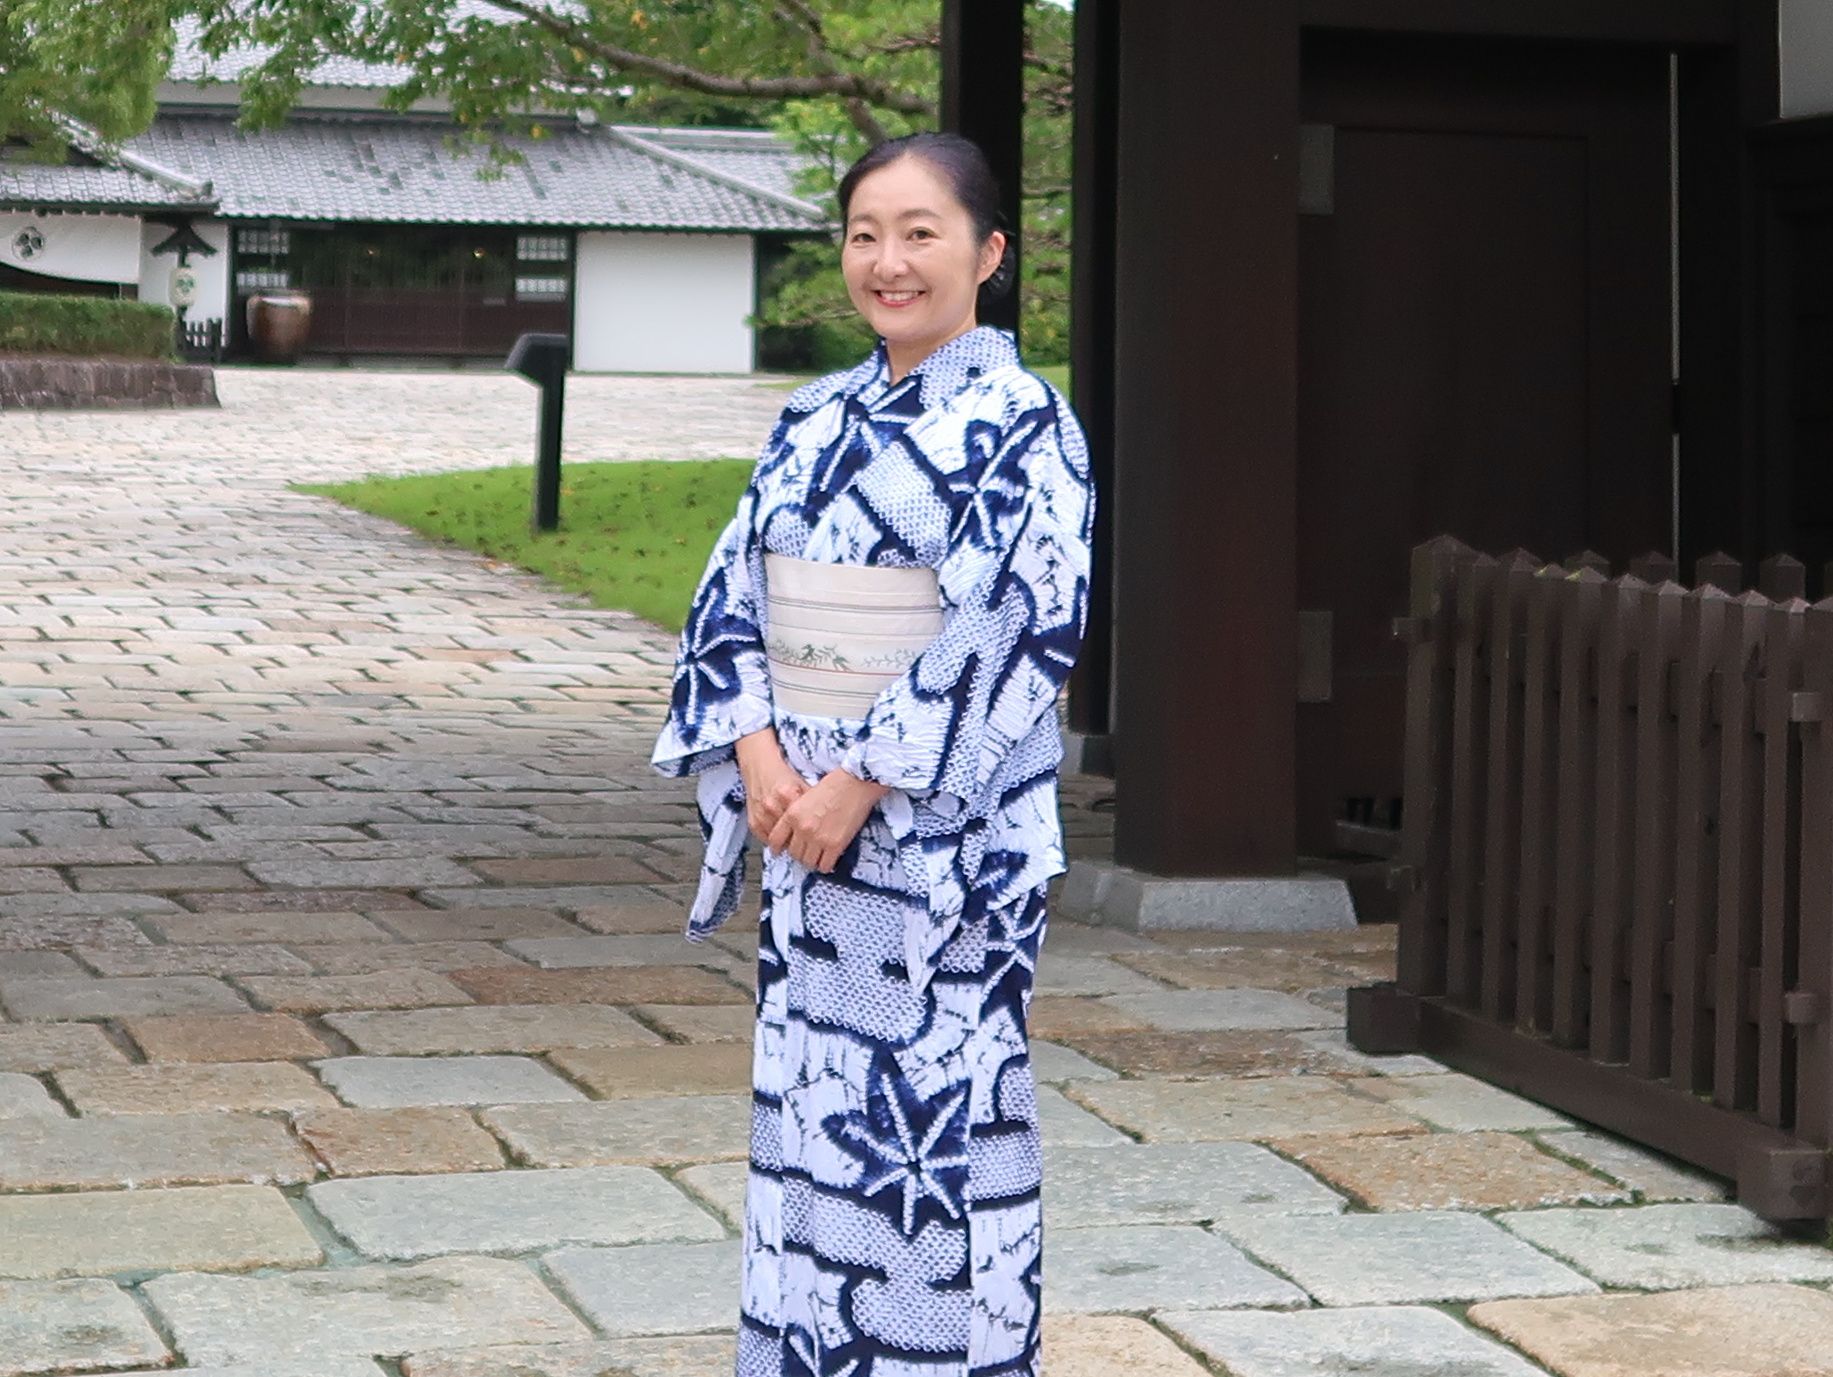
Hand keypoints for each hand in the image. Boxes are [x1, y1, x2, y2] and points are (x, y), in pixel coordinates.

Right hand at [734, 729, 806, 845]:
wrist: (759, 767)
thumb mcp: (801, 783)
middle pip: (791, 833)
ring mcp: (761, 815)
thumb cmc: (782, 776)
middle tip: (808, 842)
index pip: (803, 822)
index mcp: (788, 794)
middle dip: (800, 839)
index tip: (817, 836)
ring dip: (787, 843)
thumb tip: (826, 817)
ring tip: (796, 841)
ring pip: (779, 840)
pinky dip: (775, 841)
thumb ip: (812, 799)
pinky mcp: (753, 822)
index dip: (812, 831)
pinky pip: (766, 840)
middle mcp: (773, 805)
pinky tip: (782, 838)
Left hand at [767, 769, 889, 872]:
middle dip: (800, 854)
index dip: (777, 848)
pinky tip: (830, 858)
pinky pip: (825, 865)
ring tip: (819, 856)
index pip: (775, 839)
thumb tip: (796, 832)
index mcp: (792, 814)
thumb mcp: (806, 797)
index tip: (780, 851)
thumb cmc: (834, 785)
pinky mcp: (835, 845)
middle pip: (794, 853)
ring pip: (808, 862)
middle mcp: (802, 828)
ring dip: (813, 860)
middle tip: (807, 851)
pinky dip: (826, 864)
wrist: (856, 783)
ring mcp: (818, 838)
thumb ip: (797, 815)